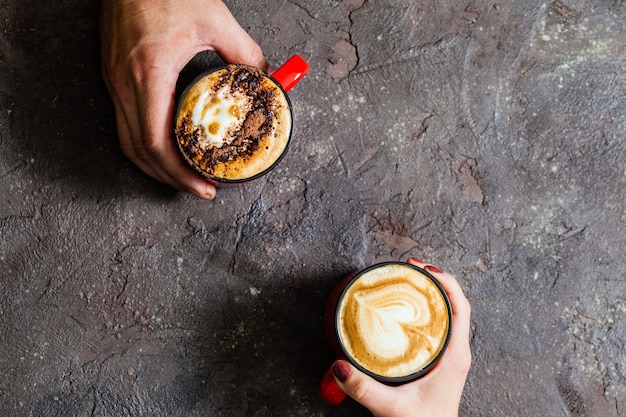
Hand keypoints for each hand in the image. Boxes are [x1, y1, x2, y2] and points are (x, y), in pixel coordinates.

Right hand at [100, 0, 268, 197]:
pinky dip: (145, 147)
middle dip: (170, 178)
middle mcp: (124, 84)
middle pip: (139, 151)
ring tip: (185, 178)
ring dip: (155, 167)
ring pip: (127, 143)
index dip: (179, 172)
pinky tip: (167, 151)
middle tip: (201, 189)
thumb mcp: (214, 19)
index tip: (203, 185)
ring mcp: (113, 83)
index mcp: (148, 73)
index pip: (156, 141)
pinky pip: (124, 125)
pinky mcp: (113, 78)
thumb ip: (244, 51)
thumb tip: (267, 78)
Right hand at [330, 258, 471, 416]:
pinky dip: (424, 311)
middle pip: (452, 303)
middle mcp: (456, 351)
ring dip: (428, 294)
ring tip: (406, 281)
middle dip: (432, 280)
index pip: (459, 306)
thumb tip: (339, 366)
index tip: (422, 268)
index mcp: (454, 356)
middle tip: (408, 268)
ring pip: (445, 313)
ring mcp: (449, 355)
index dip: (444, 281)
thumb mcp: (391, 408)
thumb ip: (364, 389)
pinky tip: (404, 311)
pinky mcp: (439, 361)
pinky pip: (437, 326)